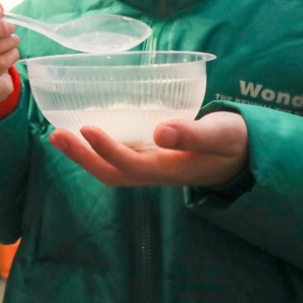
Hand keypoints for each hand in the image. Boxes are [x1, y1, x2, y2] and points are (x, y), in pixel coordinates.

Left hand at [49, 112, 248, 187]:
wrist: (245, 155)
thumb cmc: (234, 142)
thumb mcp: (220, 134)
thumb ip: (193, 134)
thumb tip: (162, 131)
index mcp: (172, 169)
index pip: (132, 164)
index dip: (107, 149)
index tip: (87, 128)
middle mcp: (156, 173)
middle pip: (112, 173)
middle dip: (83, 157)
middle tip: (56, 135)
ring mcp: (152, 168)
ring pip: (111, 168)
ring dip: (84, 155)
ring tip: (58, 136)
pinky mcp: (150, 159)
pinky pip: (117, 160)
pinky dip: (96, 149)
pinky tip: (80, 134)